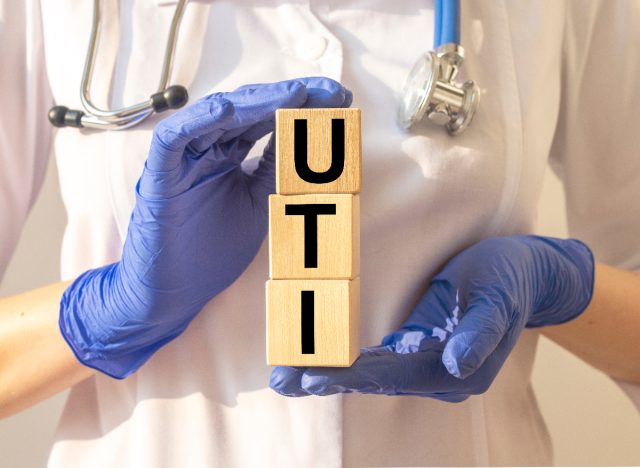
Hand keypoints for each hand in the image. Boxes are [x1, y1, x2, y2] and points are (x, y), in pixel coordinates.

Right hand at [59, 77, 352, 378]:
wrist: (174, 292)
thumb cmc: (212, 251)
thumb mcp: (258, 204)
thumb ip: (276, 169)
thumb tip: (307, 136)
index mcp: (228, 156)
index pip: (266, 120)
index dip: (301, 107)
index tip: (340, 100)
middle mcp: (205, 150)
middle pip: (246, 110)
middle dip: (289, 97)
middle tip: (330, 91)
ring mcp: (182, 160)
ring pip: (215, 117)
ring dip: (255, 102)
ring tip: (294, 94)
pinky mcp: (159, 175)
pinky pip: (173, 139)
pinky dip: (197, 121)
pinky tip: (228, 110)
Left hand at [270, 235, 593, 401]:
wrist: (526, 275)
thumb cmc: (507, 279)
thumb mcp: (497, 297)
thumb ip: (479, 334)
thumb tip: (457, 367)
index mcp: (456, 368)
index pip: (391, 373)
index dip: (349, 374)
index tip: (311, 376)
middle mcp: (438, 373)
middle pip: (374, 379)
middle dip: (326, 379)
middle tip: (282, 380)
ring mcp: (428, 364)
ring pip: (372, 374)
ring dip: (329, 374)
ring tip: (287, 376)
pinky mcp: (421, 349)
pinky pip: (379, 361)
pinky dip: (346, 364)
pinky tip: (319, 363)